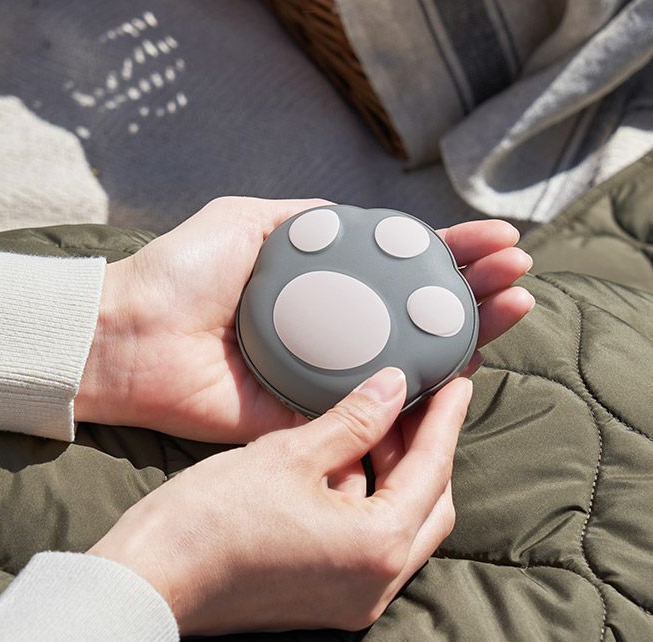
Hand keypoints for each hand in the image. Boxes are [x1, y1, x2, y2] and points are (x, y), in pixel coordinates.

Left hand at [74, 197, 532, 442]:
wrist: (134, 336)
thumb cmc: (183, 274)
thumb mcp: (252, 222)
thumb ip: (311, 219)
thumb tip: (362, 213)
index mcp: (323, 285)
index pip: (400, 266)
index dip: (450, 251)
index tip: (497, 238)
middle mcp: (336, 330)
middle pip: (419, 310)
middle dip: (474, 289)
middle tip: (518, 275)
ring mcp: (331, 375)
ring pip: (413, 358)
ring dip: (468, 333)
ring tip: (513, 306)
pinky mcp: (317, 417)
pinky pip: (380, 409)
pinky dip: (426, 393)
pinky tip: (467, 365)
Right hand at [88, 367, 471, 634]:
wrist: (149, 582)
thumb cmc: (210, 518)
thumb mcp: (288, 455)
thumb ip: (353, 420)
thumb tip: (394, 387)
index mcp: (376, 545)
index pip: (432, 469)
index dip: (445, 418)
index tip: (456, 382)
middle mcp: (377, 582)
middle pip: (430, 503)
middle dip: (424, 448)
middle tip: (411, 400)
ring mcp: (354, 597)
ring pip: (401, 523)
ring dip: (393, 473)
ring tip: (371, 422)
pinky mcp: (328, 599)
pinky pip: (370, 542)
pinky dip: (367, 500)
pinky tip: (342, 461)